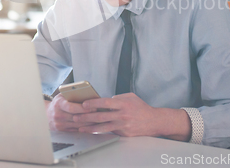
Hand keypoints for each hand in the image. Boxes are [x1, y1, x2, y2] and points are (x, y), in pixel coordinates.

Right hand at [45, 94, 96, 131]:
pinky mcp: (62, 131)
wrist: (46, 114)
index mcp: (58, 104)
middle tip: (99, 113)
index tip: (93, 107)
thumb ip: (72, 94)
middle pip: (76, 117)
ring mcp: (59, 124)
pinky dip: (85, 128)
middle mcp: (58, 115)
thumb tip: (87, 94)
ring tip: (98, 119)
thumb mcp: (62, 95)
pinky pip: (76, 130)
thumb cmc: (58, 103)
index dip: (83, 108)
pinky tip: (91, 125)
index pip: (71, 107)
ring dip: (89, 123)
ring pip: (78, 125)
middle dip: (89, 116)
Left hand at [73, 93, 190, 140]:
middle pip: (101, 116)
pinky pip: (109, 132)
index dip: (93, 104)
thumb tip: (105, 101)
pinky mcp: (123, 134)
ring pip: (103, 127)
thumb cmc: (141, 108)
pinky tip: (92, 131)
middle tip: (76, 117)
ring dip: (90, 127)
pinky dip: (99, 131)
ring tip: (80, 127)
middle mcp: (122, 115)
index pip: (105, 103)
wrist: (153, 121)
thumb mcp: (130, 97)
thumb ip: (118, 98)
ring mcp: (122, 126)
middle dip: (87, 117)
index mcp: (123, 104)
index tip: (83, 104)